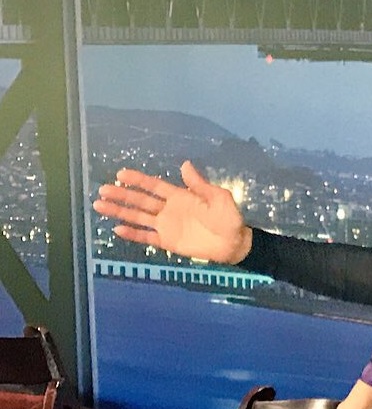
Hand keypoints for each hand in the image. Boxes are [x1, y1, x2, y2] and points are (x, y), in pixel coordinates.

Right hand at [94, 161, 252, 262]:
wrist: (234, 243)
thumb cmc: (229, 218)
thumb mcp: (218, 197)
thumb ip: (200, 184)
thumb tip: (185, 164)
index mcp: (180, 196)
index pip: (154, 186)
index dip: (138, 180)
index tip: (120, 174)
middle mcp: (168, 209)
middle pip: (140, 200)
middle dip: (122, 195)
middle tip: (102, 190)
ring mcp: (166, 225)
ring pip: (138, 217)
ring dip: (119, 212)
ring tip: (99, 205)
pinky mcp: (167, 241)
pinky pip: (146, 237)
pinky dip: (133, 234)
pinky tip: (117, 229)